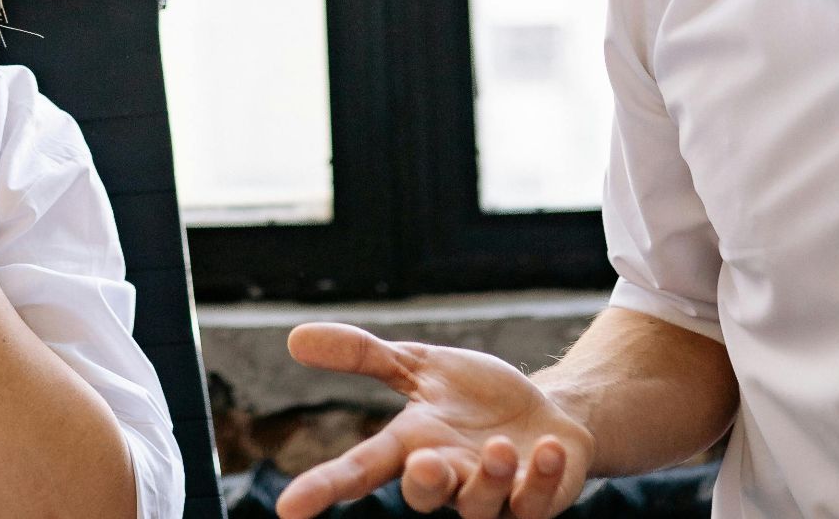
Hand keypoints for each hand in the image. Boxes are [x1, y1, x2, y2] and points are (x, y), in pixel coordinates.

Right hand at [275, 323, 593, 518]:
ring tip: (503, 446)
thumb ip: (364, 355)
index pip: (358, 471)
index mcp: (411, 447)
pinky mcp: (536, 502)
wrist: (546, 414)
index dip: (323, 489)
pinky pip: (536, 503)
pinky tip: (550, 447)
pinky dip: (543, 476)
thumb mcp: (420, 365)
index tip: (288, 507)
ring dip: (491, 478)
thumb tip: (294, 337)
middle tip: (428, 461)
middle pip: (421, 495)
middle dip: (424, 482)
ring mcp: (491, 497)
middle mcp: (447, 480)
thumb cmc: (476, 397)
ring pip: (480, 506)